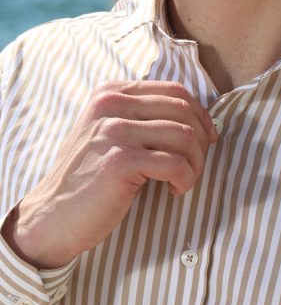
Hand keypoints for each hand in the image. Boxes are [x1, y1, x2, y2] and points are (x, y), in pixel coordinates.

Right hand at [1, 81, 217, 268]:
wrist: (52, 215)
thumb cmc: (88, 177)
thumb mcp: (108, 131)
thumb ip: (141, 116)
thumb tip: (199, 116)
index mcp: (110, 92)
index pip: (174, 90)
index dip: (200, 114)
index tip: (205, 138)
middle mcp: (111, 105)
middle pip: (184, 110)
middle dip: (201, 139)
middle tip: (195, 164)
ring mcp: (115, 131)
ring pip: (185, 135)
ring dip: (195, 162)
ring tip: (184, 180)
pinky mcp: (121, 161)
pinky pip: (177, 164)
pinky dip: (185, 179)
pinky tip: (174, 189)